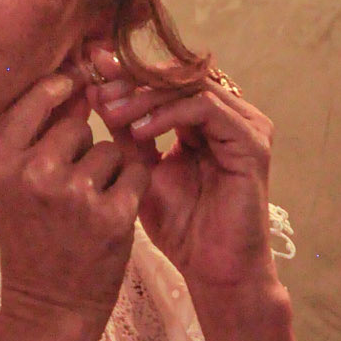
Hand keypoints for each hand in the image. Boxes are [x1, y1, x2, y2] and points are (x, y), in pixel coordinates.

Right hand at [0, 70, 150, 337]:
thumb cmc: (31, 240)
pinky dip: (131, 190)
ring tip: (89, 207)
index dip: (57, 90)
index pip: (34, 100)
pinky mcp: (113, 215)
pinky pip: (137, 173)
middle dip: (83, 148)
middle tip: (70, 190)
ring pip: (110, 150)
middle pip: (78, 127)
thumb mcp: (13, 187)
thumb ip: (35, 135)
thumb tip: (73, 82)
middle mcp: (33, 174)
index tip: (71, 90)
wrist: (48, 306)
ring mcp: (74, 195)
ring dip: (109, 172)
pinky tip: (113, 215)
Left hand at [83, 46, 282, 303]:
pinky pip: (206, 109)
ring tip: (110, 112)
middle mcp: (230, 115)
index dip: (127, 72)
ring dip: (145, 96)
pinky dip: (168, 114)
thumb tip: (94, 94)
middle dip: (132, 78)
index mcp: (206, 119)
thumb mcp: (140, 171)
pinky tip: (139, 130)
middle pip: (178, 75)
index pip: (166, 80)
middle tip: (96, 83)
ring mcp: (245, 125)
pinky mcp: (252, 141)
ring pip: (190, 86)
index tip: (88, 70)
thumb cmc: (182, 227)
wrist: (214, 270)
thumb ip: (124, 132)